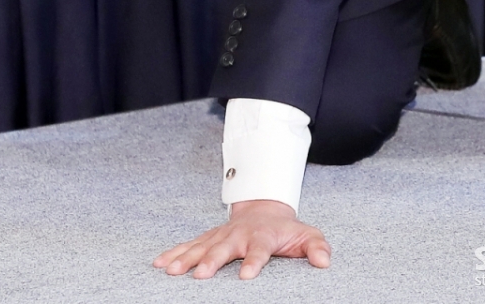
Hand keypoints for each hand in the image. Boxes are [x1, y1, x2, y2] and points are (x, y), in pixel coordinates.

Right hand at [153, 199, 331, 279]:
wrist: (266, 207)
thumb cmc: (286, 229)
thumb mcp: (306, 235)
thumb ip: (316, 247)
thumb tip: (325, 261)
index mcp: (263, 237)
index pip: (260, 250)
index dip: (254, 261)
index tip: (246, 276)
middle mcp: (239, 235)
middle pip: (225, 248)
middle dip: (212, 260)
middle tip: (200, 275)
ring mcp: (222, 235)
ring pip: (202, 246)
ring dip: (186, 258)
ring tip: (171, 270)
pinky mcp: (209, 236)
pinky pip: (189, 245)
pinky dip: (174, 252)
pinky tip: (159, 263)